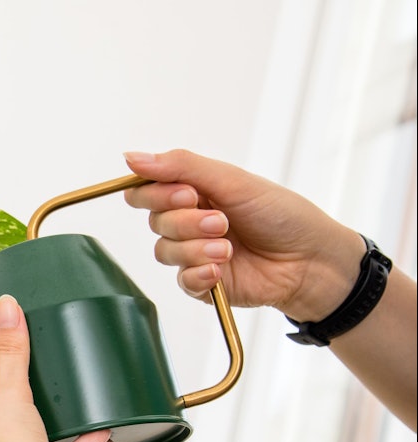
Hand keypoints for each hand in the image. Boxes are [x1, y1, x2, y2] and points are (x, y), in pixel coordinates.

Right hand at [122, 149, 365, 322]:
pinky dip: (199, 273)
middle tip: (220, 221)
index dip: (156, 194)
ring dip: (196, 248)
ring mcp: (194, 254)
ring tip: (229, 248)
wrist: (311, 260)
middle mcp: (188, 222)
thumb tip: (130, 157)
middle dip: (185, 221)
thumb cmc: (281, 215)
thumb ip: (181, 166)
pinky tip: (222, 269)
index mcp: (193, 192)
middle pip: (155, 221)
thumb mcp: (232, 181)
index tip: (187, 194)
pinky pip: (180, 280)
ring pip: (165, 251)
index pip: (146, 191)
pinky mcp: (201, 284)